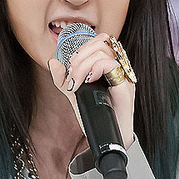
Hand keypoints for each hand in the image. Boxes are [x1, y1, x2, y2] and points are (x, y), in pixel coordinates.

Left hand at [48, 33, 134, 148]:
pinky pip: (111, 65)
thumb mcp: (75, 96)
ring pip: (103, 51)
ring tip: (76, 83)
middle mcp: (120, 68)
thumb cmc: (97, 117)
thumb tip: (53, 62)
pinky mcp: (125, 86)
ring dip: (83, 64)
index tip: (70, 68)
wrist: (108, 137)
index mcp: (111, 67)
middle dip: (79, 57)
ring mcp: (124, 75)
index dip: (81, 49)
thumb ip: (64, 80)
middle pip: (101, 42)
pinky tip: (87, 81)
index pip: (99, 41)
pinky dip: (94, 69)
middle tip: (71, 77)